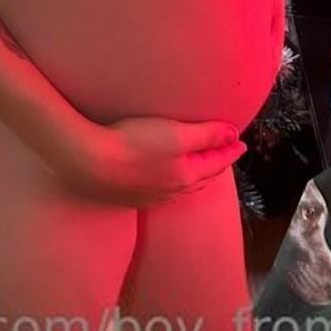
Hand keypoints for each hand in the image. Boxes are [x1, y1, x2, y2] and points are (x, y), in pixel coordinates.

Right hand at [52, 111, 246, 206]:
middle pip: (202, 177)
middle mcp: (172, 191)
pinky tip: (164, 177)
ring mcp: (151, 196)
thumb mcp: (175, 134)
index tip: (241, 142)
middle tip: (225, 154)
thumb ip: (205, 135)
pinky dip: (174, 181)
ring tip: (199, 165)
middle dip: (216, 165)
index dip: (230, 150)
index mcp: (186, 176)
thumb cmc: (134, 144)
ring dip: (195, 174)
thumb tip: (232, 134)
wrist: (89, 163)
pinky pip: (162, 189)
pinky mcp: (130, 195)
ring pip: (182, 186)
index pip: (216, 163)